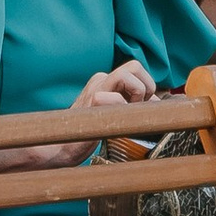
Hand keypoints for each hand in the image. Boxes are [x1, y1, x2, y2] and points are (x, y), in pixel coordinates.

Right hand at [0, 58, 155, 175]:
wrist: (58, 149)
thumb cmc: (86, 136)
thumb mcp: (113, 117)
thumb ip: (131, 106)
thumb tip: (158, 103)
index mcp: (105, 82)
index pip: (137, 73)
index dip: (148, 90)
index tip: (144, 111)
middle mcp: (100, 81)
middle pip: (135, 66)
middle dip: (146, 87)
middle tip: (138, 109)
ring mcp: (95, 89)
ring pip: (128, 74)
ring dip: (137, 95)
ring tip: (128, 114)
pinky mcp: (91, 102)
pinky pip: (115, 98)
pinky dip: (123, 109)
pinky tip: (116, 123)